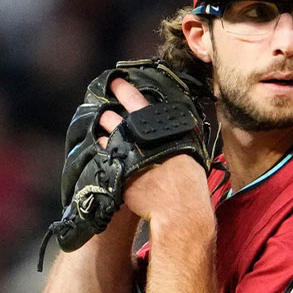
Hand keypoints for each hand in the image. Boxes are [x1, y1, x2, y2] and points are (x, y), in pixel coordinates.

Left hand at [98, 78, 213, 224]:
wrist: (178, 211)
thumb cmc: (190, 184)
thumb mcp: (189, 153)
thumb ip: (177, 140)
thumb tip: (174, 133)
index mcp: (159, 130)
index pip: (137, 102)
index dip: (124, 89)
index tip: (115, 81)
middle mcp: (139, 140)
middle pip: (116, 118)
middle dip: (108, 113)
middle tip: (104, 107)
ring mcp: (126, 156)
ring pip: (108, 135)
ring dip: (105, 130)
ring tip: (103, 126)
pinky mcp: (118, 172)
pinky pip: (106, 156)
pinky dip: (105, 151)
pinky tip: (105, 149)